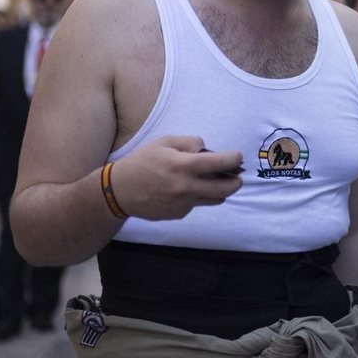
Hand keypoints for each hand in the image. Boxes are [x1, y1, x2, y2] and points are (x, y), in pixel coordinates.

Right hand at [109, 136, 244, 219]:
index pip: (218, 163)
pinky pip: (197, 204)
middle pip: (225, 189)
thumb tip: (208, 150)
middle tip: (237, 176)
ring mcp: (183, 203)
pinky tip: (183, 189)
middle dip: (237, 181)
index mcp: (182, 166)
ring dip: (220, 190)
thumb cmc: (143, 162)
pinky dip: (197, 196)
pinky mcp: (179, 214)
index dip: (233, 159)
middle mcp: (185, 187)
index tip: (237, 156)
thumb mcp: (164, 143)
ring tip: (214, 181)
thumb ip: (190, 143)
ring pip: (215, 199)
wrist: (120, 191)